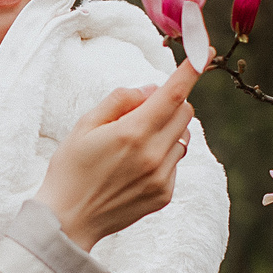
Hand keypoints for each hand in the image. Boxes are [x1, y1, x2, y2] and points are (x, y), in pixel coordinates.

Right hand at [36, 59, 199, 249]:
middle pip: (184, 112)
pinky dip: (163, 154)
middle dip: (171, 102)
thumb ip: (120, 100)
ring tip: (135, 143)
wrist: (68, 220)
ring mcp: (162, 177)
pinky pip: (176, 162)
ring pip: (183, 137)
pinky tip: (135, 167)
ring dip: (167, 130)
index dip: (192, 70)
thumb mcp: (85, 125)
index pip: (173, 94)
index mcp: (133, 132)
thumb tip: (151, 90)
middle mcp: (153, 154)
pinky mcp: (164, 194)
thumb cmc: (71, 168)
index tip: (204, 52)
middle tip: (142, 110)